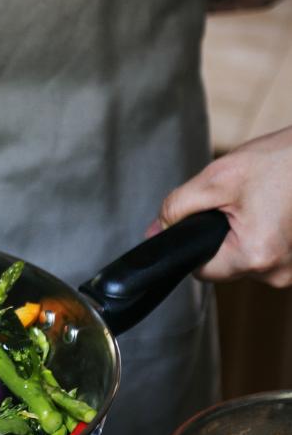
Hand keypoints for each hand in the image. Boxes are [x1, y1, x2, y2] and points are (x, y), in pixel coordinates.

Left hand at [155, 125, 291, 286]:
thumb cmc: (284, 160)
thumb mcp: (217, 179)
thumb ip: (177, 208)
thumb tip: (155, 231)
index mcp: (256, 257)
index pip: (201, 271)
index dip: (192, 245)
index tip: (199, 221)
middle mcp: (280, 273)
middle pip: (226, 266)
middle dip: (221, 235)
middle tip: (235, 201)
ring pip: (249, 259)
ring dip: (244, 233)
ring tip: (258, 201)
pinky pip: (270, 252)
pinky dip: (265, 233)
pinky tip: (273, 208)